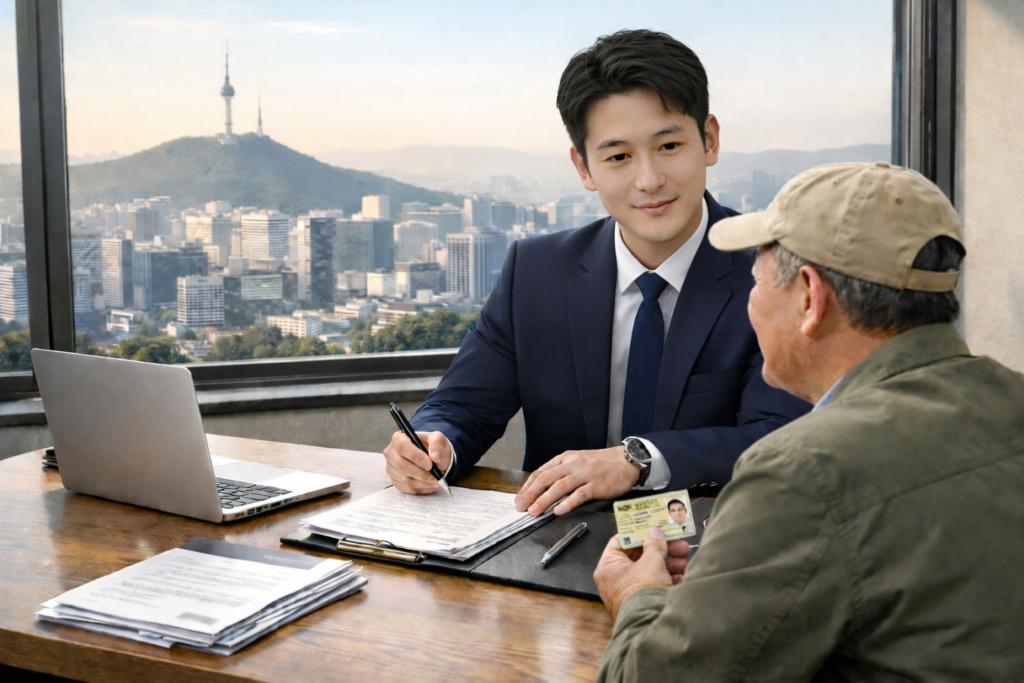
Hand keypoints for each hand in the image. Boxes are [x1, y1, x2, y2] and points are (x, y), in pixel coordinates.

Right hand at [383, 430, 451, 493]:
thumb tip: (435, 458)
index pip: (402, 447)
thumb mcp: (438, 439)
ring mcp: (391, 468)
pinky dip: (420, 489)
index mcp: (399, 438)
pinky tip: (430, 485)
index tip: (429, 464)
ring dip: (423, 483)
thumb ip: (437, 445)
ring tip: (436, 481)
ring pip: (405, 479)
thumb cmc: (432, 446)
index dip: (415, 456)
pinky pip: (406, 488)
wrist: (432, 458)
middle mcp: (391, 453)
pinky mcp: (395, 480)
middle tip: (435, 477)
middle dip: (421, 473)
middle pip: (402, 466)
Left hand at [514, 446, 638, 516]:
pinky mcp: (596, 485)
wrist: (627, 460)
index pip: (540, 472)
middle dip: (530, 495)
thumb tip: (542, 490)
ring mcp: (584, 474)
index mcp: (565, 459)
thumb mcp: (577, 461)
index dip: (527, 487)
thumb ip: (561, 473)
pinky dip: (567, 503)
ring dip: (544, 500)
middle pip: (546, 479)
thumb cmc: (601, 463)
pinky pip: (579, 495)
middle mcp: (572, 464)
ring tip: (535, 512)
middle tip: (521, 507)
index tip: (519, 499)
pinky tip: (558, 511)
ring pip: (559, 487)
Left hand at [593, 528, 690, 620]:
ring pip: (650, 570)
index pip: (621, 542)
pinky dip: (669, 579)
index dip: (639, 533)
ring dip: (669, 564)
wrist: (652, 625)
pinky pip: (655, 585)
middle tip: (678, 544)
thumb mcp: (651, 562)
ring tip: (684, 561)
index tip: (654, 528)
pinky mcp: (643, 601)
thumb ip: (654, 544)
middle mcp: (615, 580)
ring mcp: (629, 592)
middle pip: (640, 556)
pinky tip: (682, 576)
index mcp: (608, 567)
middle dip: (662, 550)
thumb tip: (654, 533)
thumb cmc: (643, 595)